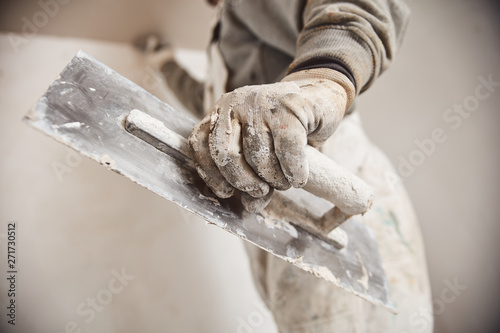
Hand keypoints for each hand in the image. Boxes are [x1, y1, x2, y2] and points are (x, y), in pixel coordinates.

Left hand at [188, 68, 354, 210]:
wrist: (319, 100)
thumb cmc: (285, 130)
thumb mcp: (258, 148)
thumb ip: (249, 174)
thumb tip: (248, 207)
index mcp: (220, 113)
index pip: (200, 144)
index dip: (210, 174)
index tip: (225, 192)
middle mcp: (235, 103)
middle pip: (227, 155)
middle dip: (244, 182)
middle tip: (261, 190)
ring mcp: (261, 102)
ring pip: (259, 156)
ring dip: (275, 179)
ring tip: (285, 180)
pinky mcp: (290, 107)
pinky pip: (287, 151)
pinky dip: (294, 172)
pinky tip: (299, 178)